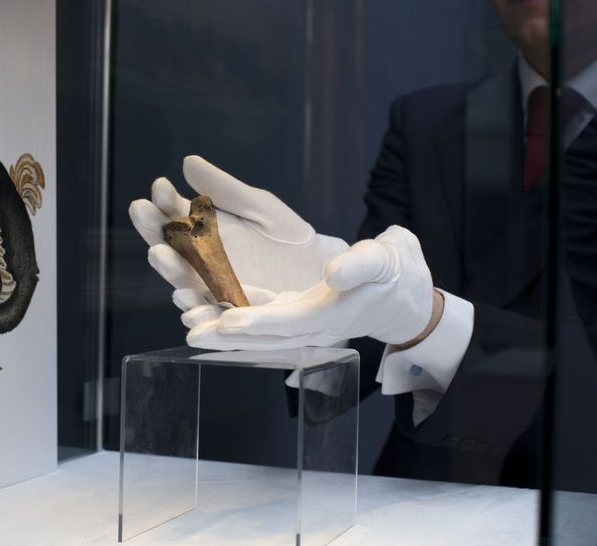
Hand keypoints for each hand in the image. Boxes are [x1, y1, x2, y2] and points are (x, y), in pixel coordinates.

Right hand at [129, 155, 347, 296]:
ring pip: (181, 279)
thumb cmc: (285, 236)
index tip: (159, 184)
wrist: (317, 271)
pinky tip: (183, 298)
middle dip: (153, 228)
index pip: (173, 213)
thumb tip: (187, 161)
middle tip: (141, 211)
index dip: (164, 199)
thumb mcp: (258, 206)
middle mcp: (199, 259)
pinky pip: (208, 314)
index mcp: (202, 230)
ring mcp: (211, 287)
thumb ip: (224, 189)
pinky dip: (195, 310)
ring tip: (158, 252)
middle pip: (168, 245)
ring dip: (168, 267)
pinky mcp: (229, 313)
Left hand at [186, 225, 436, 349]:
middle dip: (228, 338)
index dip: (257, 322)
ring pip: (259, 333)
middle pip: (265, 336)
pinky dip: (238, 319)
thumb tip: (332, 271)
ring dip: (225, 334)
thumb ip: (360, 264)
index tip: (226, 321)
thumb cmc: (397, 271)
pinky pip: (263, 321)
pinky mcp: (298, 315)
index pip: (288, 322)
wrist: (406, 296)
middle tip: (191, 334)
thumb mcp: (385, 258)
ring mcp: (304, 323)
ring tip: (190, 329)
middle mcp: (313, 325)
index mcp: (332, 313)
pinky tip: (210, 311)